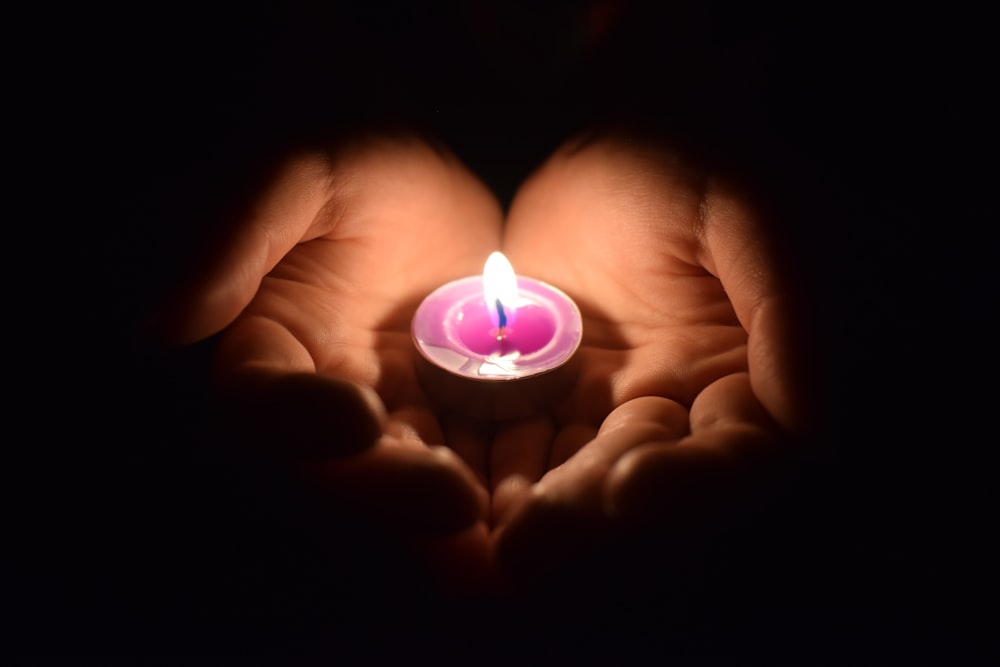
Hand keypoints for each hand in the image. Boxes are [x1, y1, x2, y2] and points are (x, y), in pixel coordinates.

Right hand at [161, 132, 502, 586]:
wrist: (435, 179)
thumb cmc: (356, 157)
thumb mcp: (299, 167)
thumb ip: (234, 230)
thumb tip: (158, 325)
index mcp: (266, 347)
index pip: (259, 404)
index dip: (297, 418)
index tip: (356, 417)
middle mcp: (320, 400)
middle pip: (334, 473)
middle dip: (386, 493)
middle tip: (452, 503)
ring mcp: (390, 419)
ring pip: (405, 486)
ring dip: (443, 517)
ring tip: (499, 531)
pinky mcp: (453, 424)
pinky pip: (473, 471)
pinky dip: (499, 495)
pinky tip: (536, 504)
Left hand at [486, 130, 815, 591]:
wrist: (606, 137)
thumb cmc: (690, 161)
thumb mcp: (748, 214)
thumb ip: (789, 310)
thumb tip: (808, 427)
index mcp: (744, 384)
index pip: (735, 463)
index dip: (693, 487)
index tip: (633, 488)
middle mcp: (676, 415)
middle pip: (642, 491)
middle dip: (590, 519)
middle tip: (528, 549)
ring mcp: (602, 411)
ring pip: (572, 482)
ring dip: (533, 514)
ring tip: (488, 537)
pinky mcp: (537, 398)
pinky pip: (512, 447)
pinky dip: (488, 472)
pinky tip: (454, 488)